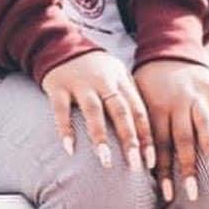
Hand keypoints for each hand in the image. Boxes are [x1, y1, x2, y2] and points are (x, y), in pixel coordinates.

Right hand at [41, 50, 154, 172]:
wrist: (60, 43)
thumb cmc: (94, 66)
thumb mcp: (116, 73)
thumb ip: (130, 96)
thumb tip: (147, 133)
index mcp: (119, 79)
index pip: (137, 109)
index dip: (146, 136)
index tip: (150, 161)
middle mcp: (102, 81)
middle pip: (119, 110)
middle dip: (128, 138)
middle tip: (134, 165)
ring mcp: (79, 83)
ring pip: (93, 110)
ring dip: (100, 136)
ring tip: (106, 160)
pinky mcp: (58, 86)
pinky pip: (61, 109)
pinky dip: (65, 128)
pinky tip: (69, 148)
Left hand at [132, 58, 208, 203]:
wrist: (168, 49)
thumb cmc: (150, 82)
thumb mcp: (138, 96)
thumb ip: (141, 124)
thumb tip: (136, 157)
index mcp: (157, 106)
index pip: (159, 142)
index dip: (163, 168)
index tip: (167, 192)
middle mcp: (178, 102)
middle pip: (181, 139)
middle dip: (186, 168)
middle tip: (191, 192)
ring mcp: (198, 96)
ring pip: (204, 126)